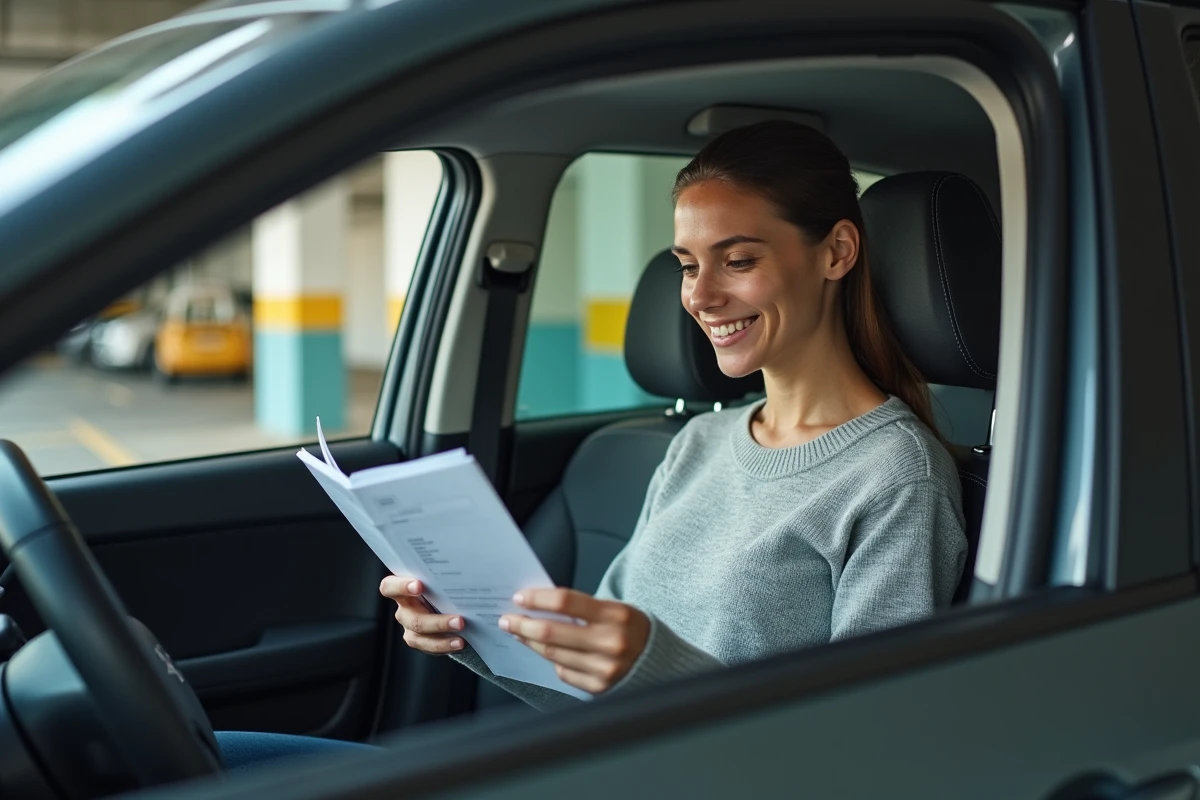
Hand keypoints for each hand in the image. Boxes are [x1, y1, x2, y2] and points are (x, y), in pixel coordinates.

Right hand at [379, 576, 465, 655]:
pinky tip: (459, 642)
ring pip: (419, 636)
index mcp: (404, 589)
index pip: (390, 587)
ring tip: (461, 639)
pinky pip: (428, 647)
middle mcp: (404, 609)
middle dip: (437, 622)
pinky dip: (445, 646)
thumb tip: (463, 572)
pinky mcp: (419, 641)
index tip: (419, 585)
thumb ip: (443, 578)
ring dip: (441, 639)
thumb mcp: (441, 581)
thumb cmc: (444, 587)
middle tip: (459, 620)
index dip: (401, 586)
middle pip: (412, 618)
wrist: (452, 605)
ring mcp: (409, 627)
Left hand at [499, 588, 649, 694]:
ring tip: (518, 633)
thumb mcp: (614, 608)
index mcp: (616, 615)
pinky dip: (552, 660)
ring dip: (529, 642)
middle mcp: (610, 643)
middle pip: (551, 632)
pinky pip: (563, 672)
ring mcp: (604, 669)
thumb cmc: (629, 628)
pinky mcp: (598, 687)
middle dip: (523, 624)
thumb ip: (581, 608)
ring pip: (552, 654)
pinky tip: (545, 651)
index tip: (519, 597)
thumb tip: (538, 607)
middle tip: (507, 619)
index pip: (565, 602)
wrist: (658, 660)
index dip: (537, 599)